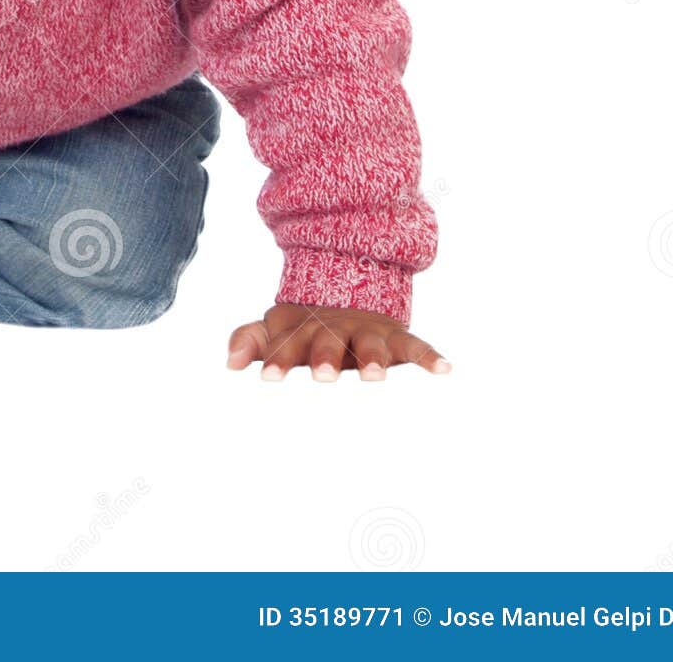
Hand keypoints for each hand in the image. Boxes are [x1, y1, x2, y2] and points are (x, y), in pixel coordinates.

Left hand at [226, 302, 450, 381]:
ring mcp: (367, 330)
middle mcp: (335, 326)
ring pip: (371, 342)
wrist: (347, 293)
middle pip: (328, 340)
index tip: (266, 378)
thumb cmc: (306, 331)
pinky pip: (416, 345)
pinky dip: (430, 357)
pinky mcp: (397, 336)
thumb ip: (250, 340)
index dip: (278, 360)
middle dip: (326, 356)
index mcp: (302, 328)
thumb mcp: (277, 332)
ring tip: (376, 377)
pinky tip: (444, 370)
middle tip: (323, 376)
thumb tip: (228, 362)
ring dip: (374, 358)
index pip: (287, 343)